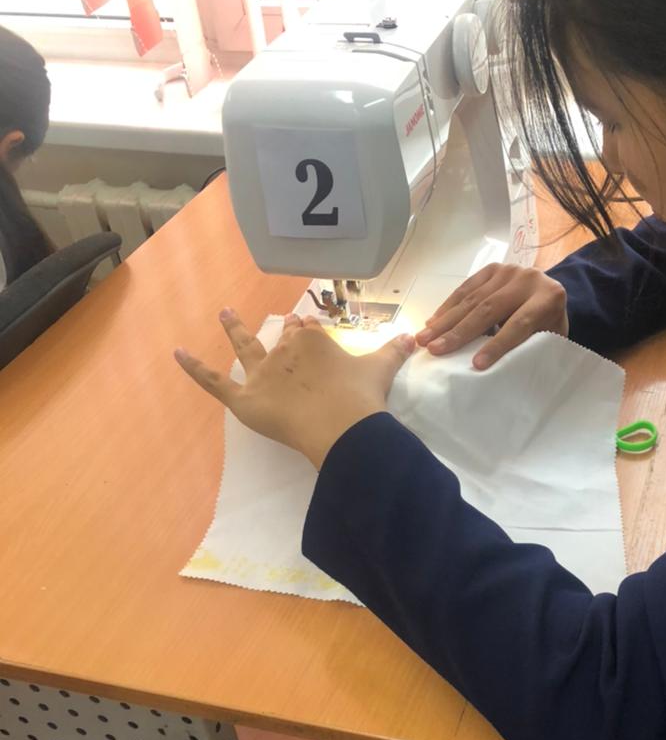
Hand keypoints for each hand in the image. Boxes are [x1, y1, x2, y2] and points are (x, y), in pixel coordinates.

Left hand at [175, 310, 415, 467]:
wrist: (342, 426)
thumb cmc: (362, 396)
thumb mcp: (380, 369)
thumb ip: (393, 352)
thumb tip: (414, 338)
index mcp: (314, 340)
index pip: (309, 333)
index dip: (312, 335)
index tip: (313, 335)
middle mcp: (285, 351)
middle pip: (282, 339)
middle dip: (284, 333)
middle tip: (284, 324)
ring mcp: (262, 374)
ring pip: (245, 347)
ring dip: (234, 328)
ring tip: (225, 312)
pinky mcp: (244, 399)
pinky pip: (215, 382)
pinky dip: (194, 368)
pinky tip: (176, 353)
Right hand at [416, 263, 568, 368]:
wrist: (548, 296)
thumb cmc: (547, 327)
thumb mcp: (547, 341)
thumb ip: (528, 350)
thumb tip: (497, 373)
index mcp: (549, 298)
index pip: (519, 324)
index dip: (497, 345)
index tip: (476, 365)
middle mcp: (527, 279)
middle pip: (489, 309)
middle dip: (459, 332)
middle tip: (435, 350)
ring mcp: (507, 270)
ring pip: (472, 298)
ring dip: (445, 321)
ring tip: (424, 338)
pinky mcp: (491, 269)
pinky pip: (465, 289)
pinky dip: (447, 307)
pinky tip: (432, 322)